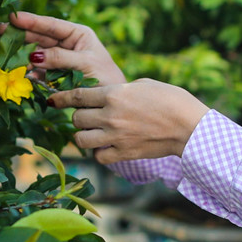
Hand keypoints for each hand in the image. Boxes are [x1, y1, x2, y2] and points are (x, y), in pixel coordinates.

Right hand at [1, 11, 126, 86]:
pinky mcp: (54, 76)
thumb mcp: (85, 64)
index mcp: (77, 34)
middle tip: (0, 32)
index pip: (52, 25)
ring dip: (22, 55)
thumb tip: (34, 56)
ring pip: (36, 54)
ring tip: (6, 55)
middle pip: (40, 37)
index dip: (32, 21)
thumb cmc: (106, 77)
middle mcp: (67, 44)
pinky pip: (38, 71)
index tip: (14, 17)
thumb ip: (60, 58)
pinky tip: (21, 73)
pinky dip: (29, 72)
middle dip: (21, 35)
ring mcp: (60, 60)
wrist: (112, 104)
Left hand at [50, 80, 209, 162]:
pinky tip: (107, 147)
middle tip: (87, 116)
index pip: (77, 96)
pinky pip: (99, 157)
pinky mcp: (123, 154)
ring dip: (84, 135)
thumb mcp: (143, 85)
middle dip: (78, 116)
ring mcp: (115, 137)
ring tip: (93, 132)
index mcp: (114, 94)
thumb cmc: (171, 99)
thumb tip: (107, 95)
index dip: (61, 98)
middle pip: (77, 118)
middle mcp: (110, 116)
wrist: (189, 126)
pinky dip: (100, 153)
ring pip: (81, 139)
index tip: (52, 100)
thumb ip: (120, 90)